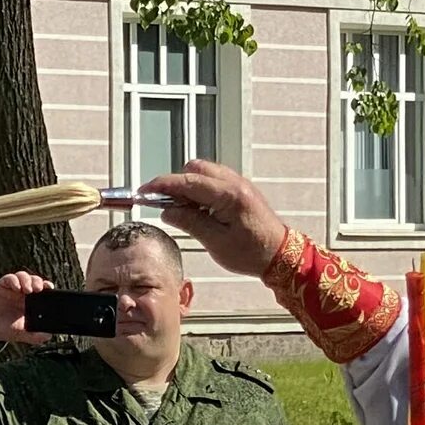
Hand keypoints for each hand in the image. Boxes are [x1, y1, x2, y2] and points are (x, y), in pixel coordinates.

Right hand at [0, 270, 56, 345]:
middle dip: (38, 281)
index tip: (50, 288)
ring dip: (27, 280)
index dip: (47, 287)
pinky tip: (15, 287)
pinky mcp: (1, 286)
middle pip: (34, 280)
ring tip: (28, 289)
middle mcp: (22, 294)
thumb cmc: (4, 329)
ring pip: (23, 276)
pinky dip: (14, 280)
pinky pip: (9, 278)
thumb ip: (34, 336)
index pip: (42, 290)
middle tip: (38, 289)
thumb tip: (48, 336)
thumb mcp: (20, 334)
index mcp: (30, 303)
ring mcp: (12, 289)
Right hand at [140, 160, 288, 277]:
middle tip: (163, 204)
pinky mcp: (239, 189)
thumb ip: (189, 222)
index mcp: (229, 195)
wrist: (280, 255)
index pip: (188, 182)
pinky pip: (213, 180)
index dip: (162, 185)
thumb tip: (167, 212)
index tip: (144, 190)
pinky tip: (197, 209)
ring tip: (182, 211)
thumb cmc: (253, 252)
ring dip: (188, 186)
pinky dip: (200, 189)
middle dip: (175, 184)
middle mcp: (234, 183)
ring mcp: (238, 184)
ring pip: (203, 172)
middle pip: (194, 169)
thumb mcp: (216, 242)